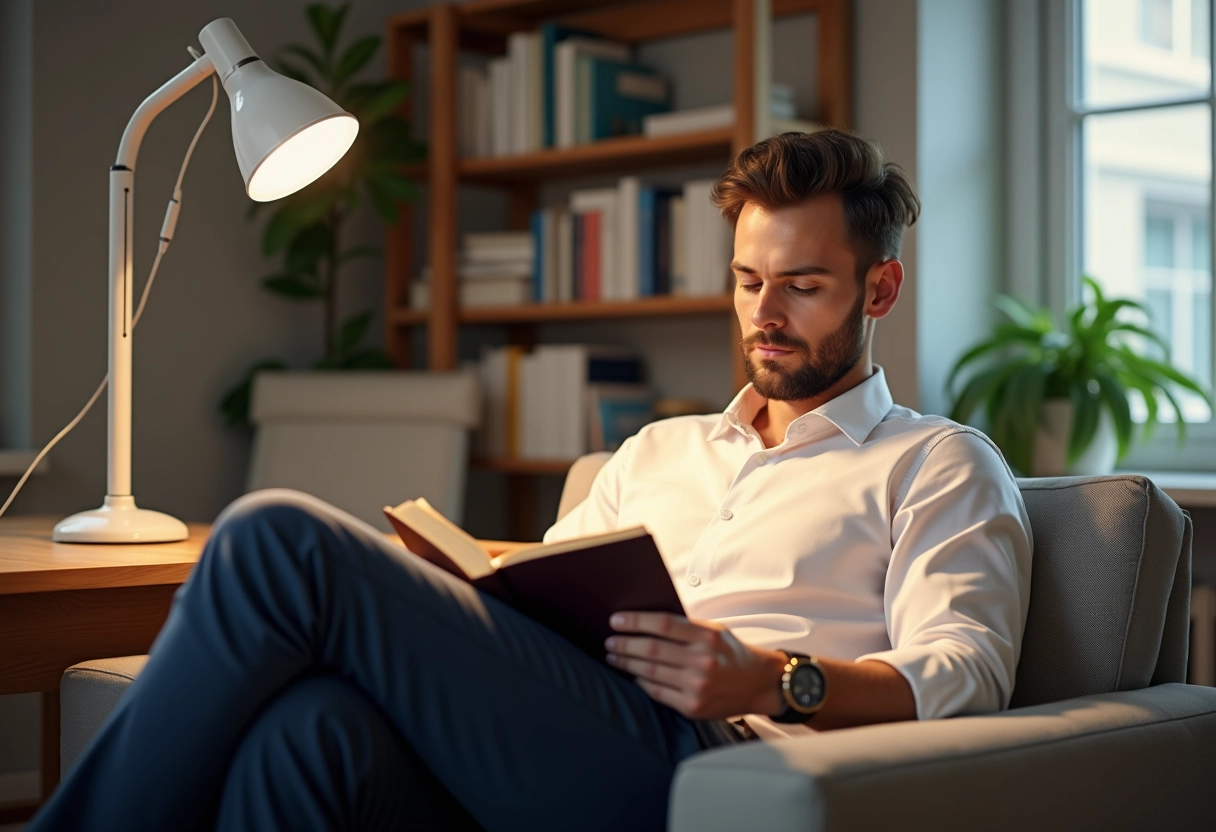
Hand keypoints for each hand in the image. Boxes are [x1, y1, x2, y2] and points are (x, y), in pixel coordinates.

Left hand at [605, 611, 786, 719]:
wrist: (759, 685)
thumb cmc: (732, 653)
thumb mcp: (715, 631)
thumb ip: (686, 626)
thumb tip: (645, 622)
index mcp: (707, 637)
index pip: (662, 625)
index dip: (635, 622)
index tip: (616, 620)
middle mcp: (702, 661)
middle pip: (651, 649)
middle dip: (624, 644)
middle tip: (609, 640)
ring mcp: (696, 686)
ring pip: (649, 672)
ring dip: (626, 663)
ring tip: (613, 656)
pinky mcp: (692, 707)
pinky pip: (657, 693)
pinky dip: (641, 683)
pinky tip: (632, 676)